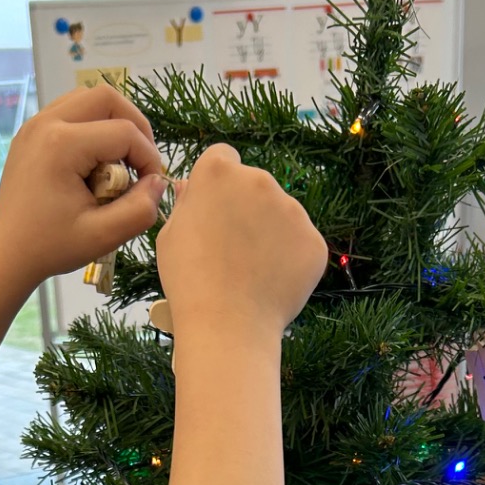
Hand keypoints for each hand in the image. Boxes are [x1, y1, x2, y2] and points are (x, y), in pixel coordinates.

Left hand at [0, 82, 166, 286]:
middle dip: (134, 126)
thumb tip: (158, 182)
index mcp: (62, 145)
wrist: (7, 254)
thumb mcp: (102, 236)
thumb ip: (139, 210)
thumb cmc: (51, 247)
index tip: (150, 186)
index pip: (124, 133)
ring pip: (88, 98)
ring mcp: (35, 124)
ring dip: (113, 122)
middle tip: (142, 161)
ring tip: (121, 159)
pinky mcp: (31, 132)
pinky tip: (96, 160)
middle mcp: (46, 123)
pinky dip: (92, 126)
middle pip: (107, 98)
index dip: (148, 157)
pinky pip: (70, 111)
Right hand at [156, 144, 328, 338]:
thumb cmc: (189, 281)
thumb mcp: (171, 236)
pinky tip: (271, 282)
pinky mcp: (314, 240)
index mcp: (219, 172)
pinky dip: (290, 260)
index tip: (215, 210)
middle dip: (246, 209)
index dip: (217, 185)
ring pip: (281, 214)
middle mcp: (260, 180)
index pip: (223, 157)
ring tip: (251, 272)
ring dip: (270, 233)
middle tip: (232, 250)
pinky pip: (301, 244)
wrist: (227, 326)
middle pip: (255, 185)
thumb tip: (191, 186)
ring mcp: (292, 209)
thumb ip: (186, 204)